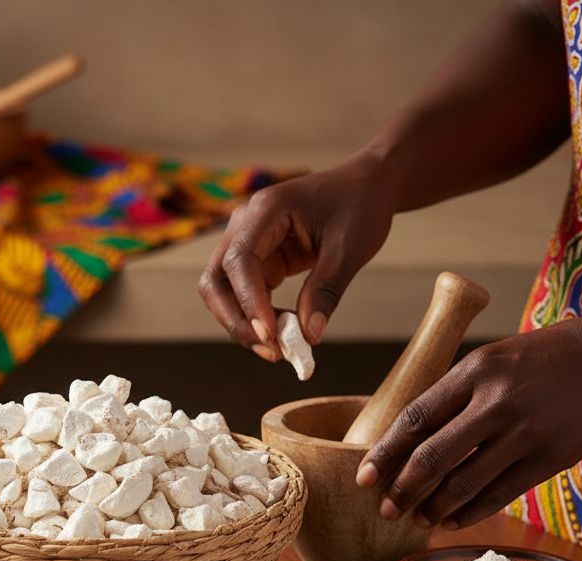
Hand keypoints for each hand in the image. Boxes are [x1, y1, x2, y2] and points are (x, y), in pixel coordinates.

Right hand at [197, 152, 396, 360]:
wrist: (366, 187)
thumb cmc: (360, 205)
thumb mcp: (350, 248)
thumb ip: (326, 290)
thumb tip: (309, 335)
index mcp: (266, 210)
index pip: (239, 260)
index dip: (249, 301)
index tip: (270, 334)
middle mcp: (245, 226)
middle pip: (215, 280)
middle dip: (236, 320)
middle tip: (270, 351)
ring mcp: (247, 244)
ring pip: (223, 293)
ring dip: (244, 325)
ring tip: (279, 349)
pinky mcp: (258, 262)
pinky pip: (245, 297)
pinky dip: (259, 320)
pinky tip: (283, 334)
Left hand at [356, 315, 581, 528]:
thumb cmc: (547, 357)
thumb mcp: (495, 357)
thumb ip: (455, 392)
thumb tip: (410, 436)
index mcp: (475, 370)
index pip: (415, 418)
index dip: (384, 453)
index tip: (363, 477)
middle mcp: (496, 402)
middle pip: (432, 456)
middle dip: (402, 489)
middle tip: (385, 509)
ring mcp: (525, 432)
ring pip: (463, 482)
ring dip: (433, 508)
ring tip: (417, 519)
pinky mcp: (550, 458)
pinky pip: (499, 494)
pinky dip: (470, 512)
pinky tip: (452, 521)